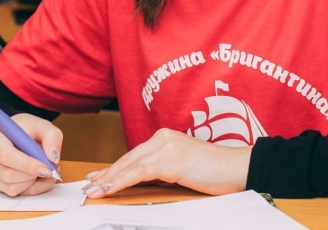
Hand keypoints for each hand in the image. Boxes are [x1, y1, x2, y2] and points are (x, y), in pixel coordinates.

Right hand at [0, 113, 63, 196]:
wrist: (18, 135)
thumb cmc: (28, 129)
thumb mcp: (43, 126)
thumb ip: (52, 136)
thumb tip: (53, 157)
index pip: (5, 155)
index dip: (27, 164)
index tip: (46, 168)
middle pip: (7, 174)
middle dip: (32, 175)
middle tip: (49, 169)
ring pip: (10, 186)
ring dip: (32, 182)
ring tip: (44, 171)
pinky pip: (12, 192)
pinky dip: (29, 188)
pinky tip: (37, 177)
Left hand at [82, 128, 251, 198]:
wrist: (237, 168)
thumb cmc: (216, 172)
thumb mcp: (183, 168)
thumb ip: (163, 169)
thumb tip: (142, 179)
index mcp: (166, 137)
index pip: (133, 154)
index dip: (114, 167)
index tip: (99, 176)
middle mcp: (163, 137)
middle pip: (128, 158)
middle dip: (107, 173)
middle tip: (90, 185)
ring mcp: (166, 146)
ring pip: (130, 165)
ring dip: (109, 179)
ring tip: (94, 191)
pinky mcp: (170, 159)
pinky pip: (138, 173)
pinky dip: (121, 182)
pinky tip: (109, 189)